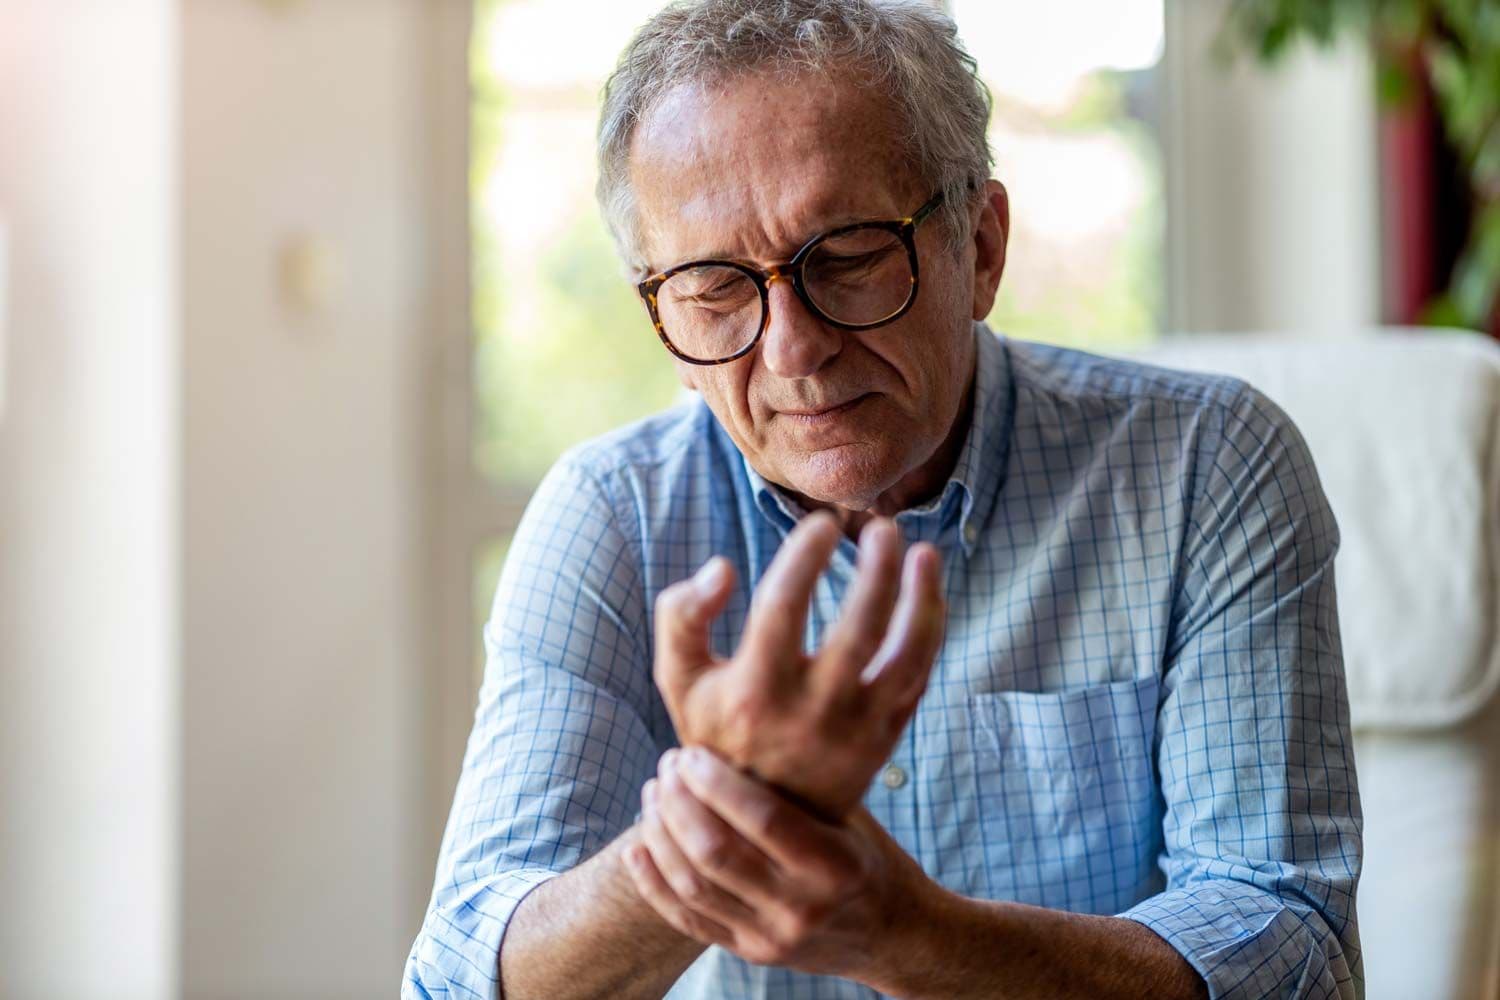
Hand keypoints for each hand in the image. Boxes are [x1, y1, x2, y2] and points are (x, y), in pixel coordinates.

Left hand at [624, 745, 928, 984]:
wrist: (892, 933)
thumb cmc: (866, 854)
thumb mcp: (849, 815)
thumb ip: (799, 787)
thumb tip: (736, 723)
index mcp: (834, 865)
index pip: (762, 818)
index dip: (717, 783)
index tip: (691, 753)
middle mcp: (802, 907)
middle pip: (717, 852)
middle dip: (680, 803)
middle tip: (666, 767)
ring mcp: (773, 937)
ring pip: (694, 885)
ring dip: (661, 835)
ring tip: (653, 795)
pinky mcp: (751, 955)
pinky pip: (688, 920)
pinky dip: (654, 883)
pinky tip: (636, 848)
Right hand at [653, 512, 945, 818]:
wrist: (762, 818)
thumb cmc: (717, 731)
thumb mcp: (679, 679)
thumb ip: (681, 616)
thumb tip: (722, 567)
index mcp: (752, 692)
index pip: (783, 605)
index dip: (804, 555)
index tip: (820, 523)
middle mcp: (808, 714)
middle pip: (858, 628)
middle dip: (878, 569)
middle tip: (882, 526)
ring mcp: (854, 731)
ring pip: (904, 655)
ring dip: (922, 598)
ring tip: (923, 552)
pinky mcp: (884, 740)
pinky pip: (919, 676)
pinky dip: (929, 630)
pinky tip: (928, 589)